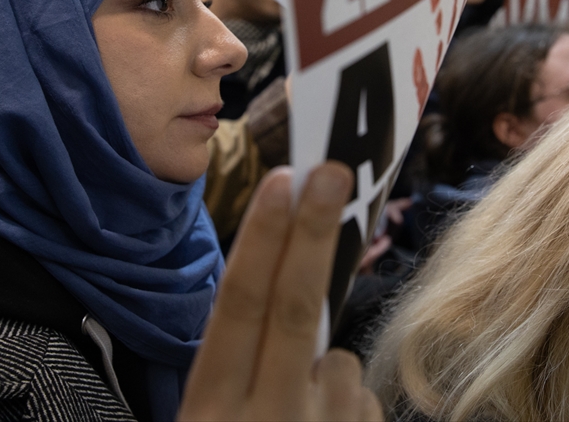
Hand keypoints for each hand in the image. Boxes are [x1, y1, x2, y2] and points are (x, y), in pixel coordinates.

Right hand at [179, 163, 382, 421]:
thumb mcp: (210, 418)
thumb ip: (237, 364)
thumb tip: (277, 287)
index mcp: (208, 410)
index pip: (240, 306)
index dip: (263, 237)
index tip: (283, 180)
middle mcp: (266, 420)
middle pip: (296, 307)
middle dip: (315, 232)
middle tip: (333, 172)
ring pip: (339, 360)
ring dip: (327, 368)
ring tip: (302, 414)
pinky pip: (360, 398)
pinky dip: (344, 404)